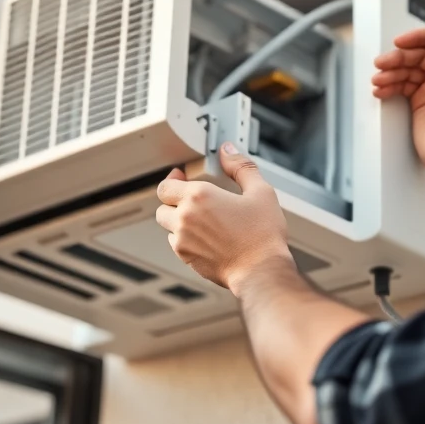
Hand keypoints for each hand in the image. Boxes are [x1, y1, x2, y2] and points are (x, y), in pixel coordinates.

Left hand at [156, 143, 294, 291]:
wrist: (261, 272)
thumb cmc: (262, 235)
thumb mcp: (261, 192)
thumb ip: (241, 167)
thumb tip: (228, 151)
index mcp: (200, 196)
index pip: (166, 185)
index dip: (172, 180)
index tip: (180, 178)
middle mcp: (186, 217)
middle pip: (162, 204)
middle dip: (173, 200)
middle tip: (189, 198)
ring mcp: (183, 240)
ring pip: (167, 225)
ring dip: (177, 219)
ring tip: (198, 219)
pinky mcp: (187, 258)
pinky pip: (175, 244)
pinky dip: (183, 238)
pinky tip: (204, 237)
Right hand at [371, 25, 424, 170]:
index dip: (417, 39)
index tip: (401, 42)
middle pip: (417, 56)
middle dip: (398, 58)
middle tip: (382, 63)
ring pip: (406, 71)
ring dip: (390, 73)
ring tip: (378, 79)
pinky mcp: (419, 101)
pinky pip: (401, 86)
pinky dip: (389, 86)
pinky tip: (380, 89)